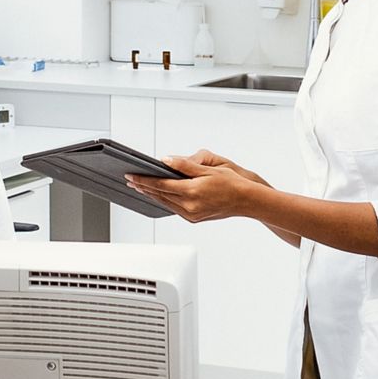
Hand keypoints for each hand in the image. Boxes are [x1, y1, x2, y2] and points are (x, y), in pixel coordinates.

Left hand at [126, 153, 259, 222]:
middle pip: (160, 195)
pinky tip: (161, 195)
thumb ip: (185, 165)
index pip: (160, 185)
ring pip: (166, 203)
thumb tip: (166, 160)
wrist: (246, 200)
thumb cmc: (231, 182)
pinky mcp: (194, 218)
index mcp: (191, 191)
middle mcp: (189, 206)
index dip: (143, 180)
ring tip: (141, 187)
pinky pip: (174, 208)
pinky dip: (165, 200)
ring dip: (153, 194)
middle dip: (144, 187)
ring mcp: (192, 214)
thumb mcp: (208, 168)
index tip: (131, 176)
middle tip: (131, 180)